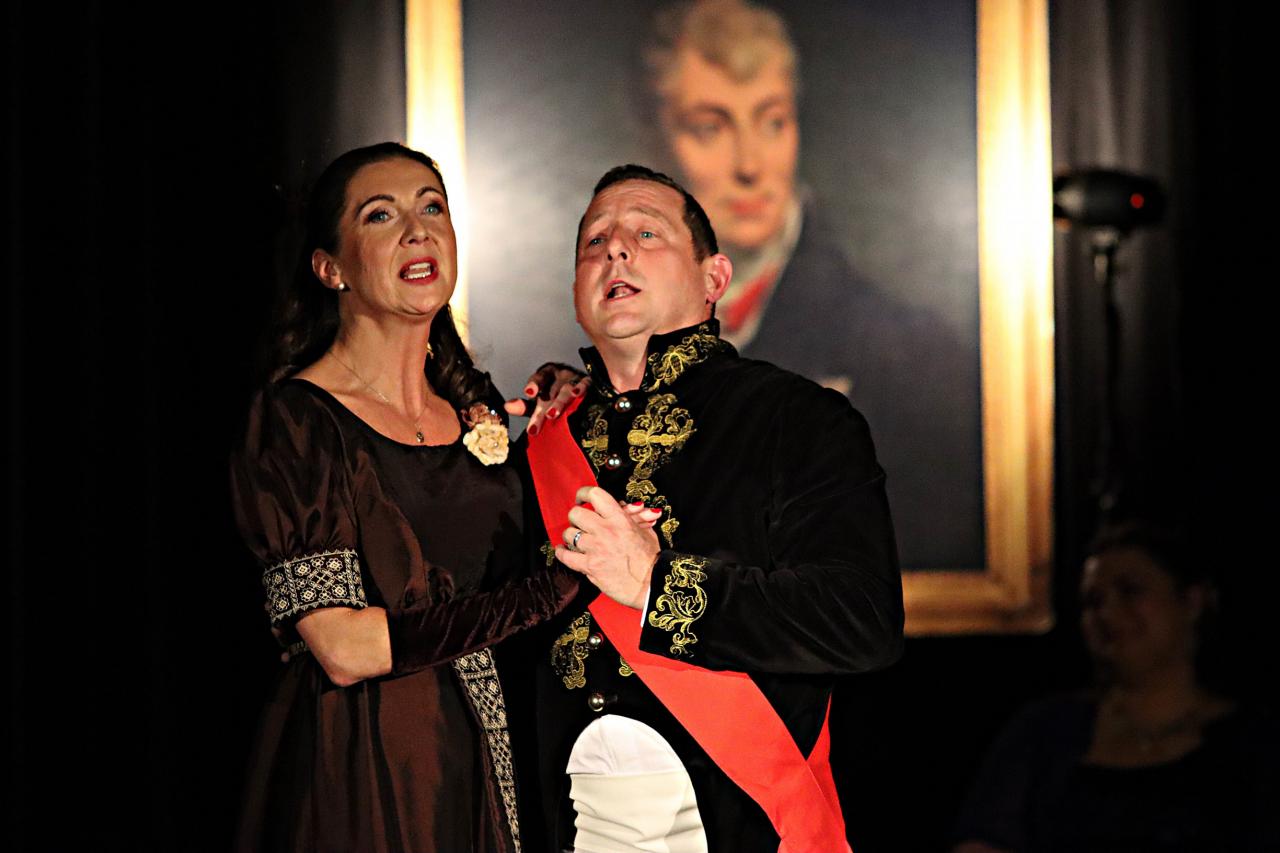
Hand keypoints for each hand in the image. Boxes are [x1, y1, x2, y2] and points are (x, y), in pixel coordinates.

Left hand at [503, 362, 589, 434]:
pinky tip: (577, 394)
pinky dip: (581, 388)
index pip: (538, 378)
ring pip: (565, 389)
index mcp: (546, 376)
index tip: (529, 393)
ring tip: (552, 414)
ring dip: (558, 402)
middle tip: (537, 422)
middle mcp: (559, 375)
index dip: (534, 384)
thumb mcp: (540, 401)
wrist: (581, 391)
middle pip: (550, 391)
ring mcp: (573, 378)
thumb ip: (525, 406)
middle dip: (543, 408)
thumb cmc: (556, 396)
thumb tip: (507, 406)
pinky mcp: (587, 382)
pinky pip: (584, 384)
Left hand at [555, 486, 660, 609]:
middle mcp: (605, 531)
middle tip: (579, 522)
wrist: (652, 583)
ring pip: (569, 533)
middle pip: (576, 513)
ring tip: (575, 538)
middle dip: (576, 517)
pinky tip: (562, 550)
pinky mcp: (590, 566)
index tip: (581, 498)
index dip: (583, 494)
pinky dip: (562, 552)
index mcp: (619, 519)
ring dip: (571, 535)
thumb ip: (632, 517)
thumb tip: (622, 506)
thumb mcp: (645, 531)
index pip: (594, 495)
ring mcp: (595, 549)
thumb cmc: (651, 559)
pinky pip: (566, 556)